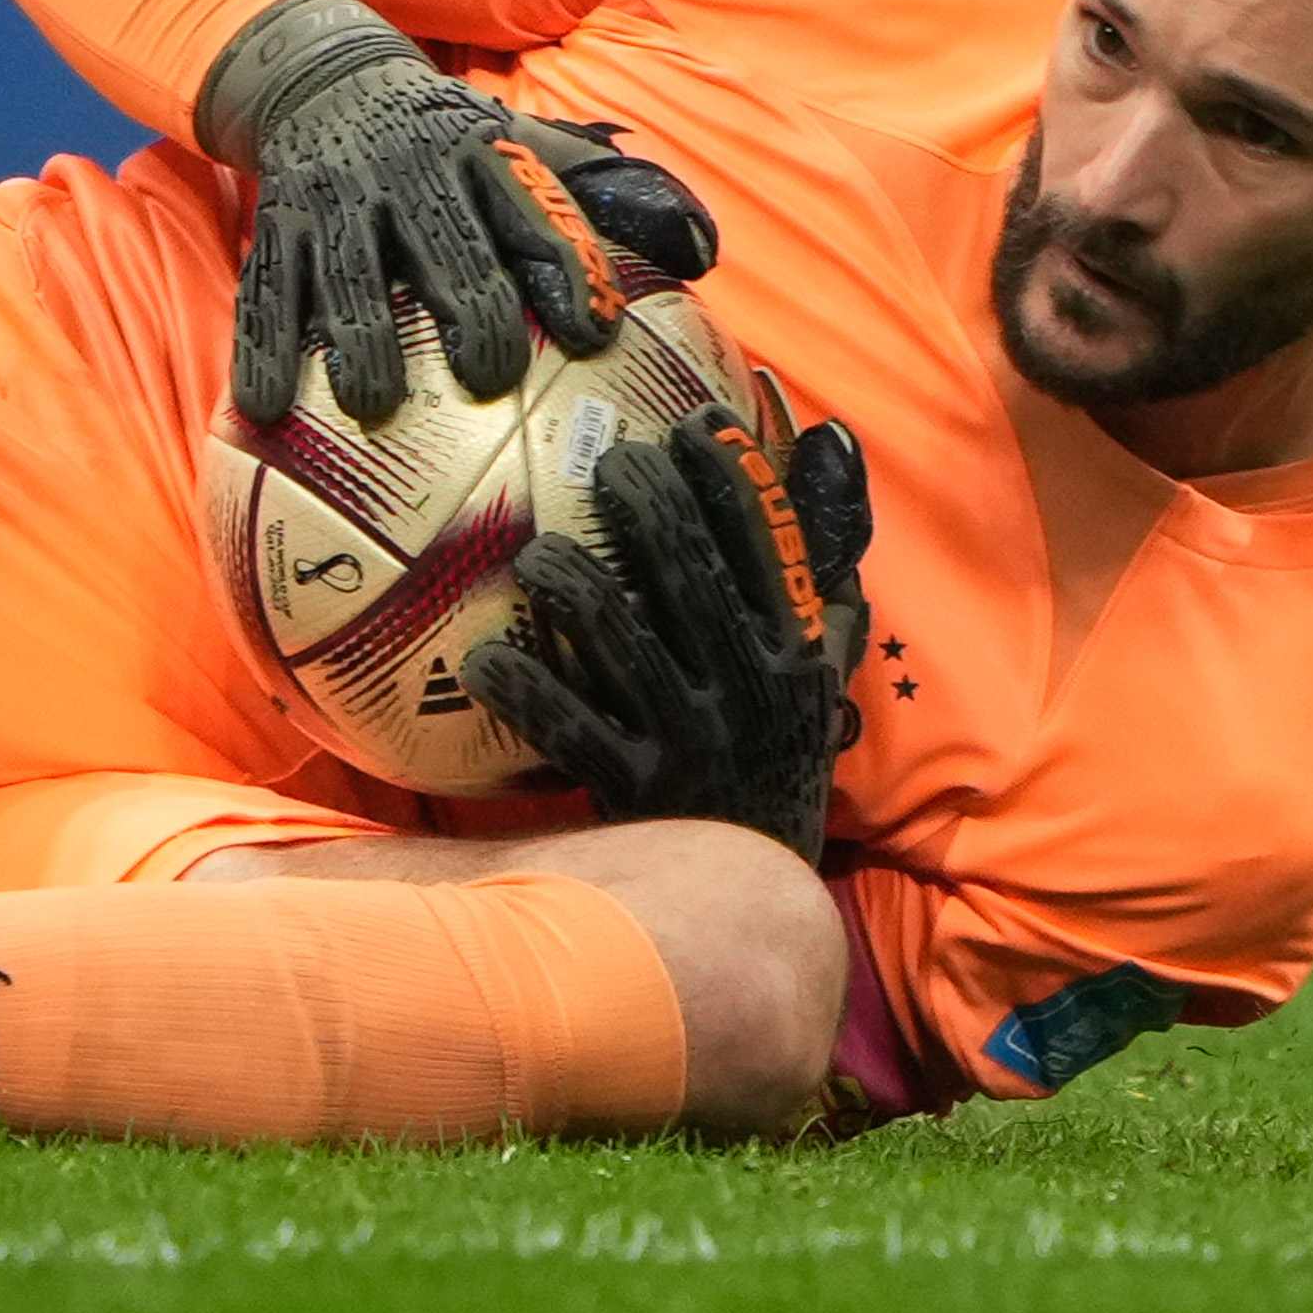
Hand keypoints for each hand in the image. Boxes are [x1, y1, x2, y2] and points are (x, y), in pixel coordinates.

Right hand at [203, 0, 718, 426]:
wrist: (317, 74)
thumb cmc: (441, 137)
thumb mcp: (516, 143)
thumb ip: (595, 197)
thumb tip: (704, 248)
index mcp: (481, 158)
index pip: (534, 211)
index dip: (567, 268)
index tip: (595, 333)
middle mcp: (411, 176)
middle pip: (446, 245)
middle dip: (468, 307)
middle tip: (487, 376)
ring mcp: (339, 201)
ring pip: (349, 272)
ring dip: (361, 337)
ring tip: (373, 402)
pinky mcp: (279, 225)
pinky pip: (267, 290)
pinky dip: (263, 349)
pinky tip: (264, 408)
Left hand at [461, 399, 871, 858]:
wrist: (754, 888)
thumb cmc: (779, 744)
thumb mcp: (824, 657)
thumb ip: (824, 558)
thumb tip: (831, 439)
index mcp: (795, 649)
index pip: (767, 543)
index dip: (730, 475)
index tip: (691, 424)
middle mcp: (747, 686)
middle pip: (689, 573)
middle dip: (647, 505)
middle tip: (609, 462)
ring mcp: (688, 737)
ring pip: (623, 642)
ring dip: (575, 587)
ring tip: (535, 554)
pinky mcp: (633, 787)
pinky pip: (569, 730)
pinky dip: (525, 691)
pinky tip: (482, 658)